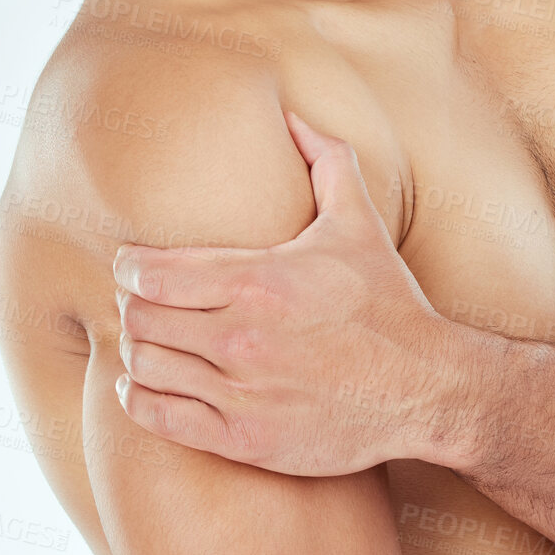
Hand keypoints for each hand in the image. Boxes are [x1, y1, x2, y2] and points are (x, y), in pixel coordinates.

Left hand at [112, 108, 458, 474]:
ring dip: (134, 349)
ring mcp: (241, 392)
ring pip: (144, 367)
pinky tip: (140, 384)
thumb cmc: (386, 302)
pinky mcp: (244, 439)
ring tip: (144, 338)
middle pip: (140, 318)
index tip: (131, 265)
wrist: (424, 387)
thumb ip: (325, 160)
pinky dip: (136, 398)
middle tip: (138, 301)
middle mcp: (242, 338)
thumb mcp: (358, 223)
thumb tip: (293, 115)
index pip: (153, 272)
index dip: (130, 266)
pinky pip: (159, 418)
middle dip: (130, 306)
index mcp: (259, 280)